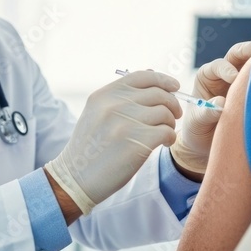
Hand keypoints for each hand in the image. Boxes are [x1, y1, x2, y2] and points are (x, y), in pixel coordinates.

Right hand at [45, 71, 181, 218]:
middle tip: (174, 116)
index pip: (142, 76)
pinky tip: (163, 144)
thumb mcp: (98, 113)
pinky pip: (166, 132)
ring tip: (163, 133)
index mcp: (104, 94)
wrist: (75, 178)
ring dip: (170, 123)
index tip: (175, 87)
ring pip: (165, 113)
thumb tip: (152, 72)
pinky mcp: (137, 142)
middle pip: (158, 94)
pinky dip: (170, 137)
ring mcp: (125, 123)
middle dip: (172, 104)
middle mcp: (114, 104)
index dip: (163, 80)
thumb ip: (122, 95)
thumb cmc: (91, 147)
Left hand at [170, 39, 250, 175]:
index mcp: (207, 77)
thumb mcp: (196, 123)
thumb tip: (220, 103)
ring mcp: (242, 80)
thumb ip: (205, 113)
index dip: (226, 69)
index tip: (233, 78)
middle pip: (237, 55)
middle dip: (248, 50)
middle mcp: (225, 73)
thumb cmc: (199, 130)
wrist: (211, 145)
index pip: (218, 66)